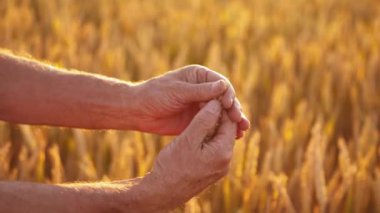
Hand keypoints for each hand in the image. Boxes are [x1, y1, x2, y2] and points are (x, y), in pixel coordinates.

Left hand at [132, 65, 249, 136]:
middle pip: (225, 99)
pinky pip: (214, 124)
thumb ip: (200, 91)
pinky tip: (234, 137)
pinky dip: (223, 129)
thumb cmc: (155, 95)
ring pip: (222, 112)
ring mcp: (202, 105)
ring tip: (242, 130)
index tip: (229, 105)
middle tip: (240, 121)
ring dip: (233, 121)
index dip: (228, 94)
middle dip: (234, 109)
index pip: (221, 84)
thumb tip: (223, 85)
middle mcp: (203, 89)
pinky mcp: (198, 120)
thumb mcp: (177, 91)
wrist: (138, 112)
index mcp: (199, 76)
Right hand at [139, 100, 235, 209]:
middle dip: (218, 115)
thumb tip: (217, 102)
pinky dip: (208, 137)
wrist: (162, 192)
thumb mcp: (188, 138)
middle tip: (205, 101)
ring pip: (220, 139)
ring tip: (200, 112)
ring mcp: (219, 167)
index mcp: (223, 152)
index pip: (229, 122)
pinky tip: (197, 129)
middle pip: (226, 131)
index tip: (210, 95)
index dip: (221, 106)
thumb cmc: (173, 165)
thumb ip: (204, 120)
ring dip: (212, 126)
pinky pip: (214, 148)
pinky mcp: (210, 171)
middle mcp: (225, 161)